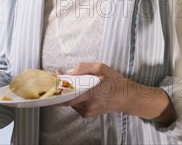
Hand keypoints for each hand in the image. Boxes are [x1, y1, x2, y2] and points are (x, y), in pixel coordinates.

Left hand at [61, 62, 175, 124]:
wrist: (128, 98)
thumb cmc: (116, 82)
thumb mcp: (101, 68)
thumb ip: (83, 68)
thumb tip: (69, 72)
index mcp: (91, 93)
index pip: (68, 95)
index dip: (57, 87)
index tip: (53, 76)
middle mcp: (87, 105)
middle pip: (65, 98)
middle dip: (59, 86)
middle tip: (57, 75)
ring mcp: (87, 111)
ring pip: (69, 101)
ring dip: (65, 90)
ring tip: (65, 78)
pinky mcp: (87, 114)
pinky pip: (74, 104)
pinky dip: (71, 95)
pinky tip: (74, 87)